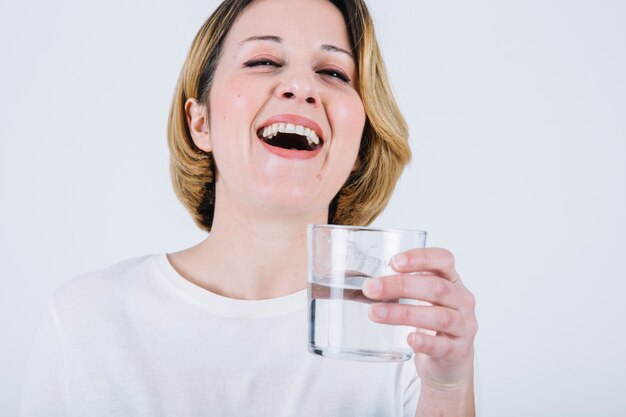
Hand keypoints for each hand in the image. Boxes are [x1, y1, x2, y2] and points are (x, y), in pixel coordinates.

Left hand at [363, 248, 476, 389]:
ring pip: (438, 316)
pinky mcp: (459, 351)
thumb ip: (402, 287)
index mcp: (452, 280)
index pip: (443, 260)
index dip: (419, 258)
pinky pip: (443, 346)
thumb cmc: (431, 323)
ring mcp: (464, 326)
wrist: (449, 360)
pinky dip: (426, 342)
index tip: (393, 262)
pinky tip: (410, 338)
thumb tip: (366, 283)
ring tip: (375, 313)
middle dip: (400, 286)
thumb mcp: (422, 298)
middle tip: (371, 288)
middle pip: (435, 287)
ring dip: (403, 313)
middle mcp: (462, 300)